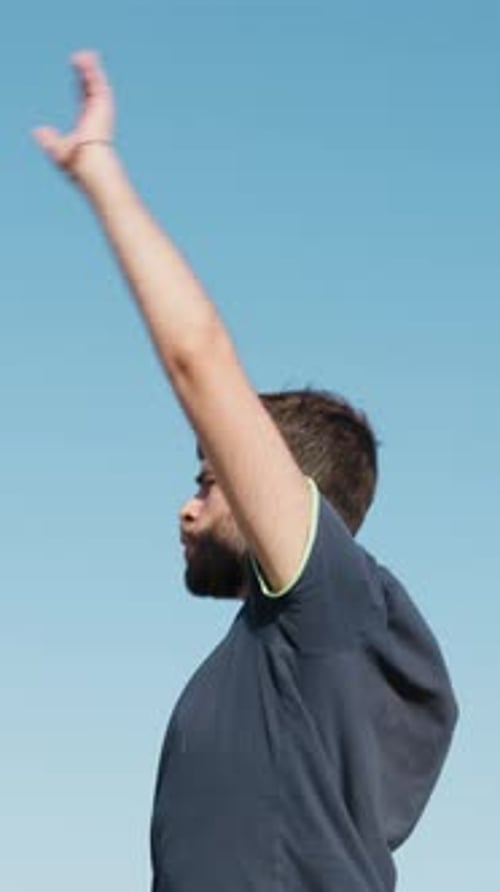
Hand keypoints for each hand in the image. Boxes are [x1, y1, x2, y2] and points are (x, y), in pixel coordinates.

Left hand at [34, 51, 113, 173]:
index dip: (81, 84)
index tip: (78, 72)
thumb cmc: (75, 161)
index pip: (85, 99)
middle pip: (92, 88)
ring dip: (91, 69)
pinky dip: (94, 71)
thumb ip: (49, 138)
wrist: (88, 162)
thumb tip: (38, 131)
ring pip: (97, 84)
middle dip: (87, 73)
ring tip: (83, 54)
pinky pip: (98, 83)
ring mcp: (102, 111)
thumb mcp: (57, 148)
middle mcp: (97, 116)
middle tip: (81, 58)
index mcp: (88, 123)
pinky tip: (87, 59)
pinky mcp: (104, 106)